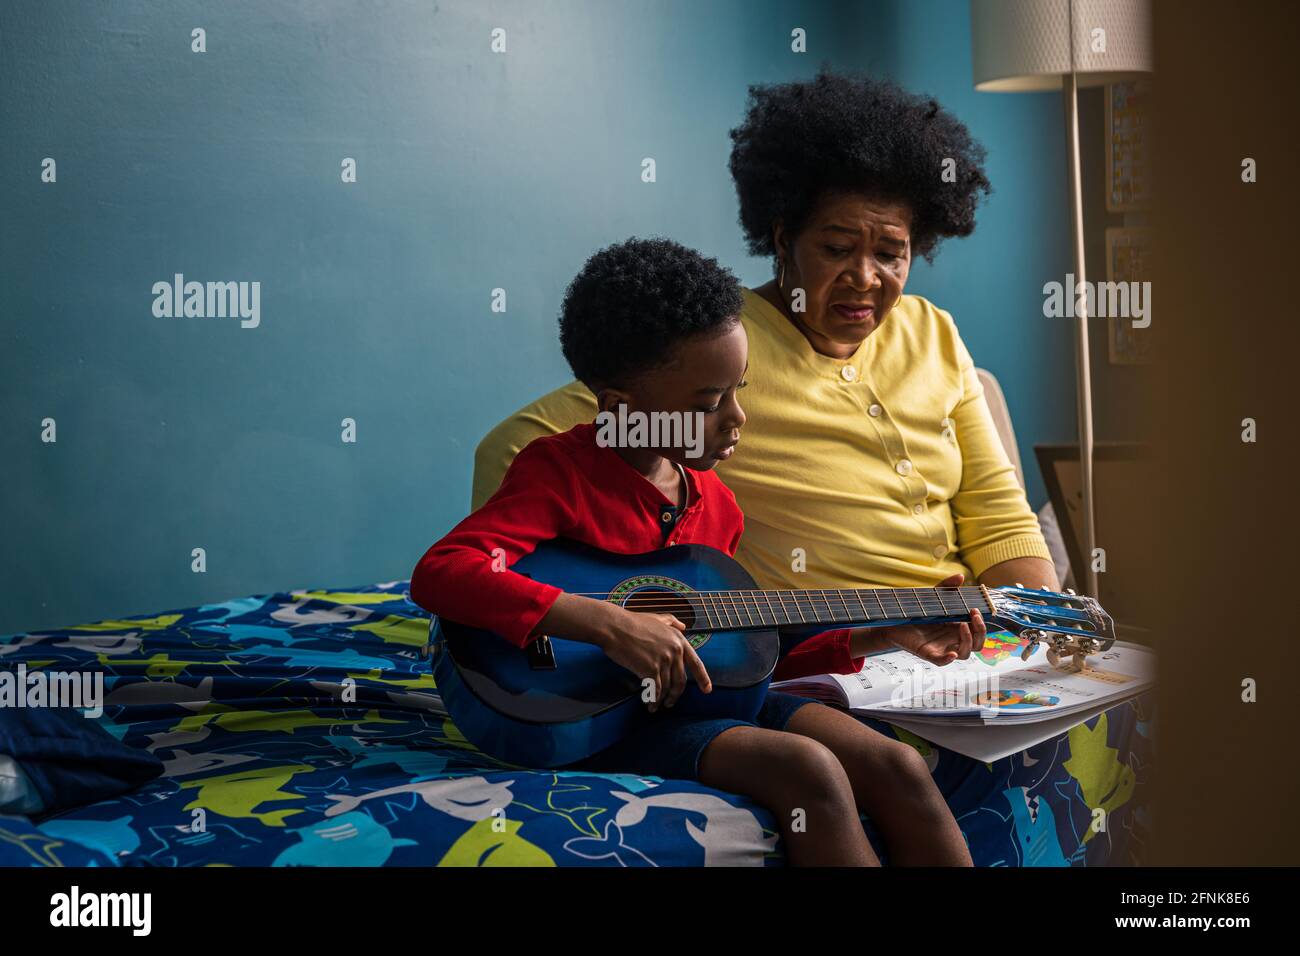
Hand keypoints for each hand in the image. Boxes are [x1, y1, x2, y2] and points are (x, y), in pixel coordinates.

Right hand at [593, 605, 712, 710]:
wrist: (615, 627)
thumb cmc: (632, 622)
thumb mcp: (657, 618)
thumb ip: (671, 622)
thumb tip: (683, 626)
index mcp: (678, 639)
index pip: (696, 663)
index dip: (703, 678)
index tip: (707, 690)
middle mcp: (674, 651)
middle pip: (681, 680)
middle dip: (676, 695)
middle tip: (671, 702)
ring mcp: (663, 660)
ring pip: (667, 687)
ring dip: (662, 699)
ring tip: (657, 705)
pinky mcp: (650, 669)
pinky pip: (655, 690)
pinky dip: (653, 700)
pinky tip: (650, 704)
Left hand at [881, 573, 986, 664]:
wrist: (894, 620)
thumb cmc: (916, 611)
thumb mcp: (933, 597)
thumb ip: (946, 587)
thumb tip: (961, 576)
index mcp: (957, 627)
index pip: (978, 632)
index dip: (981, 624)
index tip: (976, 609)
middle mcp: (952, 639)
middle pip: (977, 644)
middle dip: (980, 631)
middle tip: (974, 616)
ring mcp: (942, 647)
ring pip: (964, 654)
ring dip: (968, 641)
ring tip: (963, 625)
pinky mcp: (928, 653)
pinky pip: (942, 662)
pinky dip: (948, 659)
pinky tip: (951, 653)